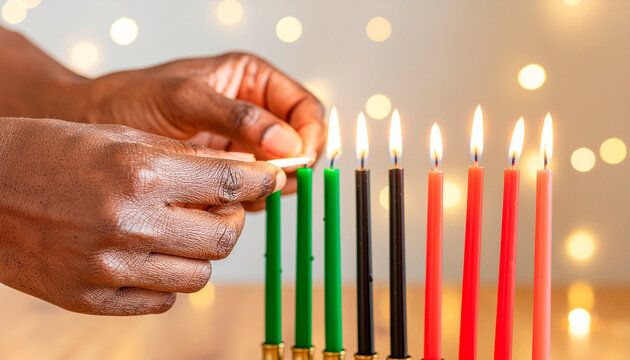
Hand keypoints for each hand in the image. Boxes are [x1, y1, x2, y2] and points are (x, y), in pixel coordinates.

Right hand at [0, 117, 282, 314]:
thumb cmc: (50, 151)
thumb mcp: (120, 136)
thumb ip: (185, 156)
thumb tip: (243, 169)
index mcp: (141, 174)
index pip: (232, 184)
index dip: (262, 182)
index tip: (270, 180)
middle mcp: (132, 224)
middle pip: (225, 237)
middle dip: (234, 219)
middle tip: (223, 207)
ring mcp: (111, 267)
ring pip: (200, 275)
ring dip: (203, 252)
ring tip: (182, 231)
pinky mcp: (92, 299)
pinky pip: (162, 301)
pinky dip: (168, 280)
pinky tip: (151, 256)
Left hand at [76, 53, 323, 208]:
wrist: (93, 123)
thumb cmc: (131, 96)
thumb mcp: (185, 100)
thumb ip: (237, 116)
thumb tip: (287, 141)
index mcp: (252, 79)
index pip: (305, 109)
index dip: (309, 136)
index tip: (298, 160)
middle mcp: (253, 110)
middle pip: (299, 143)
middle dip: (290, 164)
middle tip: (270, 181)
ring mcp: (241, 142)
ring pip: (280, 169)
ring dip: (270, 185)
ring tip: (241, 189)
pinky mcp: (226, 169)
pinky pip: (255, 187)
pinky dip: (250, 197)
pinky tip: (225, 197)